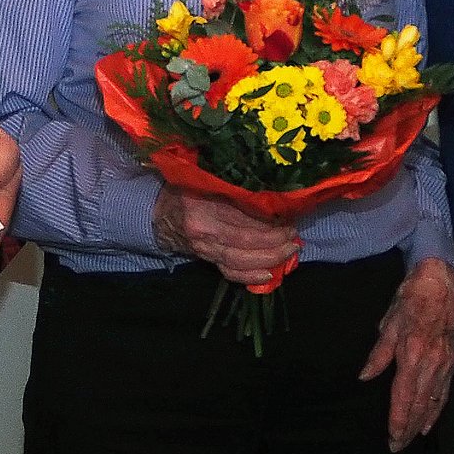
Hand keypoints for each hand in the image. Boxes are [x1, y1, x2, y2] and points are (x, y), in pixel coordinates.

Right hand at [151, 188, 300, 285]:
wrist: (159, 215)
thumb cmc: (188, 190)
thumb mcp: (204, 178)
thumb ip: (231, 183)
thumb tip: (271, 189)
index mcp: (203, 203)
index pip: (242, 215)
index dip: (268, 219)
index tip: (289, 217)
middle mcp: (203, 228)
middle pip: (245, 239)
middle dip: (275, 240)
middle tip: (294, 236)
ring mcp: (204, 248)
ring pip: (240, 259)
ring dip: (269, 258)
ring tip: (289, 252)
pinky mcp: (206, 260)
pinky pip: (230, 273)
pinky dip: (251, 276)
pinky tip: (269, 275)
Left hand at [359, 257, 453, 451]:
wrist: (442, 283)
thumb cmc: (411, 300)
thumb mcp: (389, 323)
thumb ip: (379, 353)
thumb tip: (365, 376)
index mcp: (413, 354)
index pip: (404, 396)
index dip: (398, 420)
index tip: (392, 438)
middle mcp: (432, 363)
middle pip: (419, 405)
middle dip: (409, 428)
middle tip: (397, 447)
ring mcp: (445, 363)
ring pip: (433, 402)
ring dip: (421, 423)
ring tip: (411, 439)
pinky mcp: (452, 361)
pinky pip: (444, 392)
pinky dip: (437, 410)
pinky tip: (430, 422)